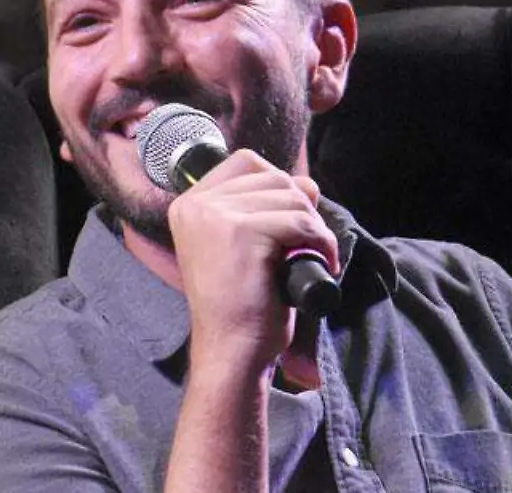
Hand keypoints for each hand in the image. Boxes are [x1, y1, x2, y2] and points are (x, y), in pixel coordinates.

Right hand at [166, 149, 339, 369]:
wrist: (232, 350)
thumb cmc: (242, 304)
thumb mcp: (251, 245)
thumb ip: (270, 207)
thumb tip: (307, 183)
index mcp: (189, 205)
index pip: (246, 162)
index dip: (278, 185)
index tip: (289, 222)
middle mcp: (196, 205)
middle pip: (273, 176)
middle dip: (301, 208)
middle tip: (307, 244)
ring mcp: (216, 216)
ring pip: (292, 197)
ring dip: (314, 227)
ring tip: (315, 257)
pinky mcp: (242, 232)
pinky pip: (301, 222)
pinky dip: (322, 242)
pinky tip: (322, 263)